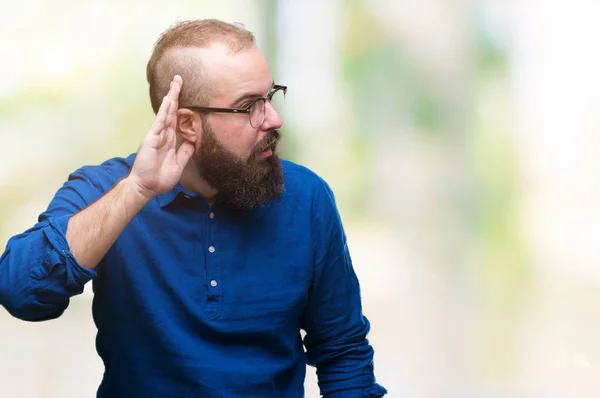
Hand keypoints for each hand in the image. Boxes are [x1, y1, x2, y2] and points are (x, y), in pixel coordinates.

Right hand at [127, 75, 194, 198]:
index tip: (185, 95)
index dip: (181, 107)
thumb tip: (193, 141)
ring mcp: (156, 135)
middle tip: (179, 79)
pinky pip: (160, 121)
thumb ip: (185, 152)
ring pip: (166, 112)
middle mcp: (163, 134)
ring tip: (175, 83)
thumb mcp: (179, 164)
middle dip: (175, 95)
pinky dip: (164, 110)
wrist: (146, 188)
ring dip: (171, 97)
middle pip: (171, 111)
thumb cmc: (159, 178)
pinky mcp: (152, 138)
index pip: (176, 119)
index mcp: (169, 140)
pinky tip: (168, 100)